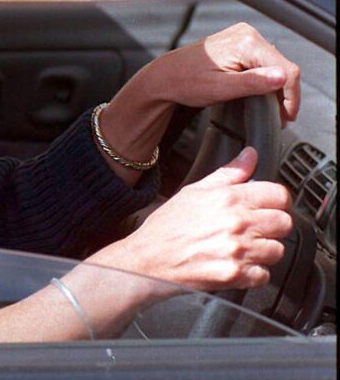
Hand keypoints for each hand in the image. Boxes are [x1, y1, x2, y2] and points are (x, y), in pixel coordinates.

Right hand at [91, 147, 291, 290]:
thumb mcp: (194, 192)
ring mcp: (237, 250)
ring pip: (277, 250)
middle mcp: (236, 223)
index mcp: (228, 198)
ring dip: (263, 251)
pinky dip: (253, 273)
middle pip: (284, 223)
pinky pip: (264, 275)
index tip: (267, 206)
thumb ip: (228, 173)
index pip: (279, 195)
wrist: (147, 260)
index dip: (274, 200)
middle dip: (271, 226)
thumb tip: (249, 155)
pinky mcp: (235, 275)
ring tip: (242, 248)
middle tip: (254, 229)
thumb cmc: (166, 227)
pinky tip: (236, 265)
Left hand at [96, 23, 300, 180]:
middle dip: (282, 94)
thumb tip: (282, 77)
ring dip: (274, 87)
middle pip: (282, 66)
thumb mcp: (220, 89)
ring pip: (274, 64)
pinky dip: (264, 79)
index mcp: (245, 42)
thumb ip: (253, 82)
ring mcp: (243, 36)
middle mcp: (246, 34)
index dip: (291, 97)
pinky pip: (262, 61)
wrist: (164, 77)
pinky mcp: (239, 42)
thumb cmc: (184, 82)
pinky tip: (258, 93)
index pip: (287, 69)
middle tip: (278, 117)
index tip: (286, 116)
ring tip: (268, 108)